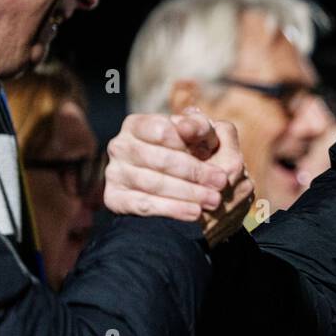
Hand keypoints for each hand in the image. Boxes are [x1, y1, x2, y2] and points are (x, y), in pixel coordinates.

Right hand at [104, 108, 254, 244]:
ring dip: (187, 192)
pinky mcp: (114, 198)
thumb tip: (189, 122)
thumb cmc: (195, 161)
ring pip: (153, 183)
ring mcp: (115, 172)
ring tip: (213, 200)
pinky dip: (171, 209)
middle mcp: (121, 145)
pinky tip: (193, 213)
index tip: (211, 152)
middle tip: (221, 182)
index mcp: (138, 124)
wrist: (182, 204)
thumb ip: (201, 127)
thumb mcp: (203, 142)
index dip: (188, 142)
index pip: (162, 130)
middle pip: (159, 158)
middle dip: (194, 171)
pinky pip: (143, 205)